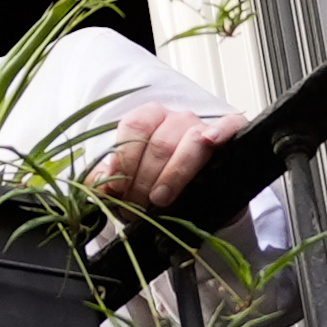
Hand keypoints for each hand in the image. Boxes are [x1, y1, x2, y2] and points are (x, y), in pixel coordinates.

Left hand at [94, 104, 241, 208]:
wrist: (195, 206)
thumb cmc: (156, 188)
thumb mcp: (127, 185)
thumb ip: (106, 181)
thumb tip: (95, 185)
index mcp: (148, 119)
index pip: (134, 126)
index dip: (125, 159)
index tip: (118, 188)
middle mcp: (176, 119)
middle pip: (159, 143)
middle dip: (145, 180)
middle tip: (138, 208)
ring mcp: (204, 127)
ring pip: (191, 142)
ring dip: (173, 174)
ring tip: (161, 199)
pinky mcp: (231, 139)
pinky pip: (230, 126)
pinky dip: (221, 131)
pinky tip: (212, 141)